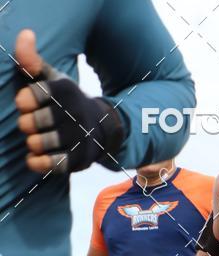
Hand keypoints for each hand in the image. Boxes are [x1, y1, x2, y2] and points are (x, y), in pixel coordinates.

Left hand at [14, 29, 122, 173]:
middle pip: (34, 121)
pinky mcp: (81, 159)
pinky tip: (33, 158)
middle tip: (28, 125)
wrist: (100, 129)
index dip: (24, 100)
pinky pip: (54, 164)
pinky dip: (39, 163)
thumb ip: (33, 61)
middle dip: (26, 124)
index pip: (34, 93)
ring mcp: (78, 137)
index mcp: (65, 89)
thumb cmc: (66, 103)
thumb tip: (25, 34)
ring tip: (34, 140)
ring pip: (42, 143)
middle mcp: (74, 112)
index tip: (24, 103)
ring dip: (32, 143)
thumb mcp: (53, 80)